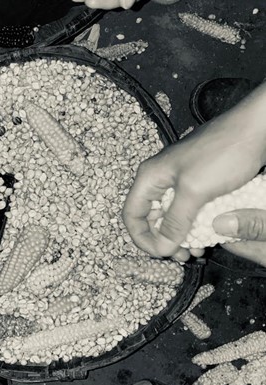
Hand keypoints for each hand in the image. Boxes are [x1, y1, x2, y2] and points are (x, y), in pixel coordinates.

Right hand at [122, 83, 265, 259]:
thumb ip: (175, 221)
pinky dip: (195, 226)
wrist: (254, 130)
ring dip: (181, 236)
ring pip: (171, 217)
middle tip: (182, 255)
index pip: (132, 215)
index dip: (143, 238)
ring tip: (196, 249)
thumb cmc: (223, 151)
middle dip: (163, 240)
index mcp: (151, 177)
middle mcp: (161, 179)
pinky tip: (207, 235)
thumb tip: (162, 246)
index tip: (161, 253)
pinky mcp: (198, 184)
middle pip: (151, 218)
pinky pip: (189, 211)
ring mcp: (180, 181)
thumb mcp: (195, 191)